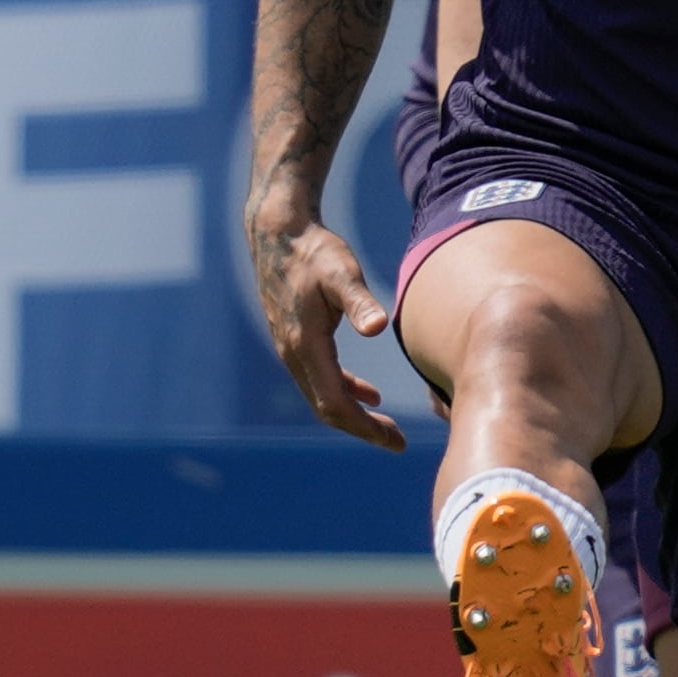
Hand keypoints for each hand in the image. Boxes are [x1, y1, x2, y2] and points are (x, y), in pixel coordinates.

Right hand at [247, 201, 406, 451]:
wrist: (279, 233)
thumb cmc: (315, 251)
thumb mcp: (341, 273)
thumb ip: (359, 301)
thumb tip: (376, 327)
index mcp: (305, 346)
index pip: (334, 403)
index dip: (364, 427)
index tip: (394, 441)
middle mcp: (293, 354)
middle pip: (327, 408)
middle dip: (362, 429)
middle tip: (398, 443)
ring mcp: (290, 349)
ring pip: (322, 396)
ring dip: (354, 414)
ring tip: (387, 427)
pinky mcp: (295, 339)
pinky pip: (320, 378)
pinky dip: (345, 391)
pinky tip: (369, 394)